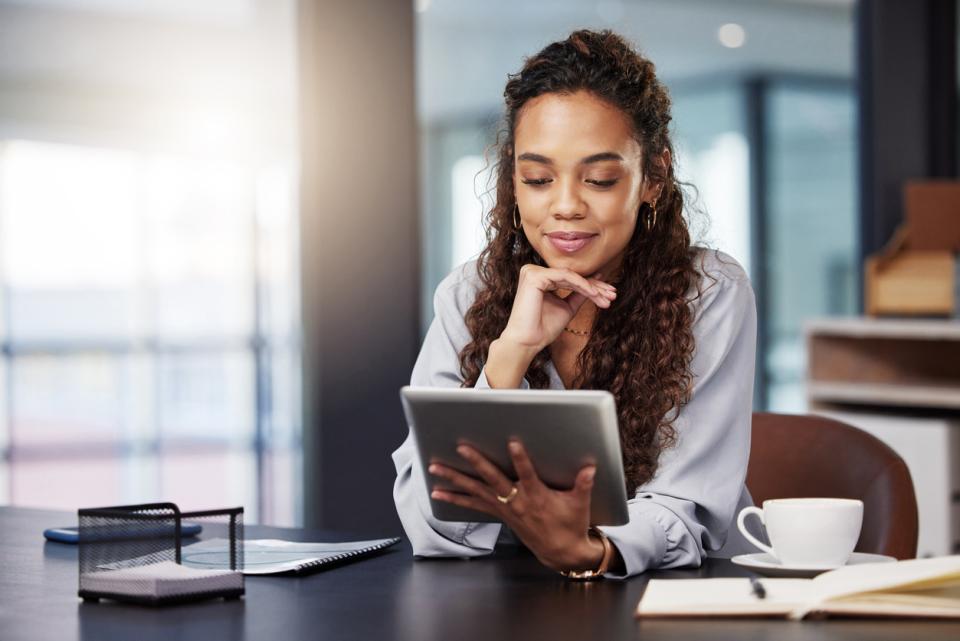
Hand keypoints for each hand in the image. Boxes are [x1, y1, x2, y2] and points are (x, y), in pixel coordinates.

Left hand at [428, 439, 604, 572]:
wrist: (561, 552)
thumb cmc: (571, 524)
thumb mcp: (580, 504)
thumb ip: (583, 484)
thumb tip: (590, 468)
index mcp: (537, 496)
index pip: (528, 474)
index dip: (520, 459)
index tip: (513, 442)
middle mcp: (517, 502)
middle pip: (493, 479)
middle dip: (477, 462)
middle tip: (461, 448)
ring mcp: (505, 509)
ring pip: (476, 491)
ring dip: (454, 479)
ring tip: (435, 468)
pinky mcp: (499, 514)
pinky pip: (473, 505)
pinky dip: (455, 499)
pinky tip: (437, 493)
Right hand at [500, 264, 616, 352]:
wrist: (527, 342)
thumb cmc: (543, 328)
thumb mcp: (567, 308)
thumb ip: (579, 294)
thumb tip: (597, 282)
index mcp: (539, 279)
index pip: (570, 279)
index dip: (591, 286)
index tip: (609, 294)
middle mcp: (533, 272)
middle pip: (571, 276)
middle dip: (595, 287)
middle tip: (613, 295)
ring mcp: (532, 272)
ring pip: (570, 276)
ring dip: (592, 287)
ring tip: (607, 298)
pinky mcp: (534, 276)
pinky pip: (565, 277)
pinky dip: (582, 285)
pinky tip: (594, 294)